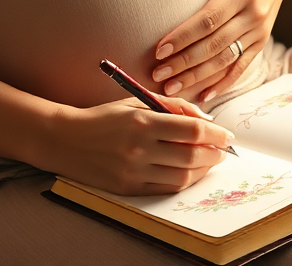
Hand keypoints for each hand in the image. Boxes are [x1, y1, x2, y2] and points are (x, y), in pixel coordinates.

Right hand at [40, 97, 233, 195]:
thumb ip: (171, 106)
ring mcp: (133, 171)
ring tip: (209, 161)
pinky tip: (189, 172)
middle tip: (222, 150)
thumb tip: (205, 118)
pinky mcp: (127, 187)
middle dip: (214, 153)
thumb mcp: (135, 102)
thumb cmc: (104, 118)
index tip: (226, 134)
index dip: (216, 133)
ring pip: (182, 175)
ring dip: (202, 169)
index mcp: (141, 122)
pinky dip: (183, 181)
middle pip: (191, 155)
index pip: (192, 129)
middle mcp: (138, 148)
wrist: (65, 140)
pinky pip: (165, 188)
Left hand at [151, 0, 291, 100]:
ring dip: (198, 76)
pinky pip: (242, 66)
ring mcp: (260, 30)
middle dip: (184, 62)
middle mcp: (254, 14)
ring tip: (171, 88)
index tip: (159, 49)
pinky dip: (224, 83)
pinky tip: (204, 95)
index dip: (184, 36)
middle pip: (214, 45)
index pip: (209, 19)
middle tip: (157, 74)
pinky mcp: (262, 40)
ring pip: (226, 60)